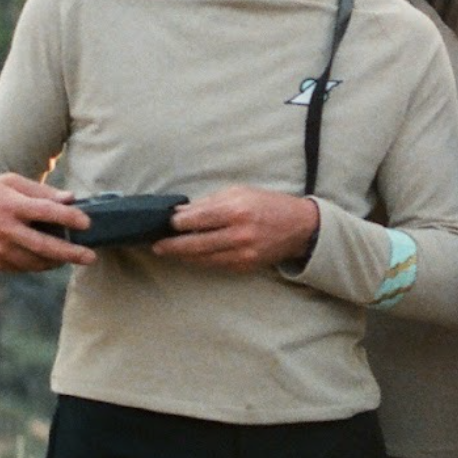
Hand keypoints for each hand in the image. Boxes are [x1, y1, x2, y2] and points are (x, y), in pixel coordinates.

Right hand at [0, 173, 95, 271]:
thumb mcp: (11, 183)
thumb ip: (42, 192)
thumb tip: (71, 199)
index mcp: (11, 205)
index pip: (45, 212)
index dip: (68, 218)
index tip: (87, 223)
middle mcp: (3, 229)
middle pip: (43, 245)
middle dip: (70, 253)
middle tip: (90, 257)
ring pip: (34, 261)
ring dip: (57, 261)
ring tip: (73, 257)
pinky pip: (22, 267)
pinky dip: (39, 264)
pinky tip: (50, 259)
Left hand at [154, 186, 314, 272]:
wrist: (300, 227)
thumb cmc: (268, 205)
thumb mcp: (241, 192)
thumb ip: (210, 202)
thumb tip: (182, 212)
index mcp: (236, 210)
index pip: (195, 219)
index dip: (176, 223)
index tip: (166, 223)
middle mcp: (238, 234)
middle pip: (193, 243)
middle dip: (171, 245)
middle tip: (156, 245)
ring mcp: (241, 253)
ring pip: (201, 258)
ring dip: (182, 255)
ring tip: (168, 251)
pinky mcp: (244, 265)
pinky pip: (214, 265)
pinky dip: (200, 260)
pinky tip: (191, 256)